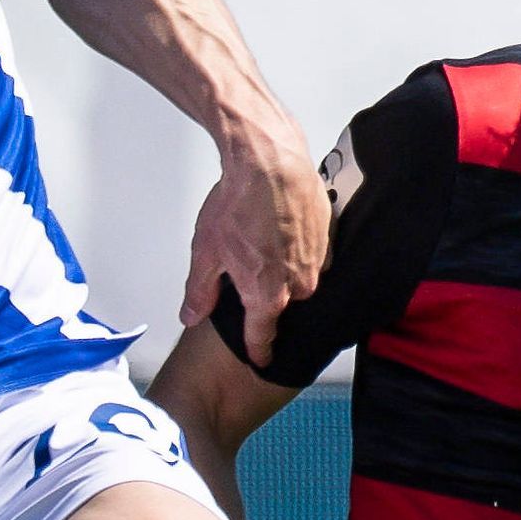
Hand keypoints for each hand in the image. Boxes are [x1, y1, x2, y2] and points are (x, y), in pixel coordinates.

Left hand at [184, 122, 328, 366]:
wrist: (270, 161)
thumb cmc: (239, 203)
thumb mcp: (206, 252)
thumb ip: (200, 292)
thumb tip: (191, 316)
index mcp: (267, 295)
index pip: (263, 336)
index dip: (258, 350)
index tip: (259, 358)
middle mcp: (298, 283)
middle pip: (282, 303)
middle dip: (266, 293)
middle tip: (248, 267)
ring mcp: (317, 258)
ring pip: (300, 277)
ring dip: (284, 267)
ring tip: (264, 240)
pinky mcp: (328, 233)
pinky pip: (314, 252)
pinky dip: (298, 245)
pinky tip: (281, 226)